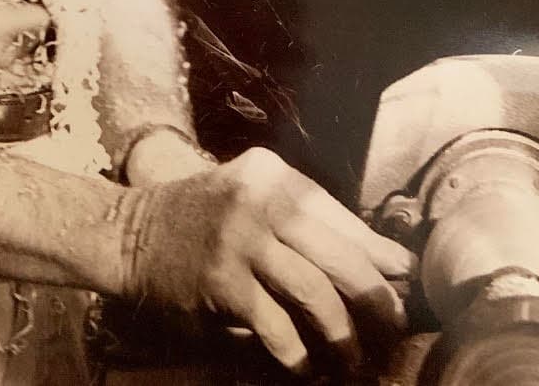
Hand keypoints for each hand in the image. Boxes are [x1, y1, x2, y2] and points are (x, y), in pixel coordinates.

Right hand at [122, 147, 415, 374]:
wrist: (131, 234)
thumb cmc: (203, 218)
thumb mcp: (251, 198)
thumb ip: (307, 221)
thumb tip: (387, 263)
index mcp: (272, 173)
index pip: (343, 218)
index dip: (381, 256)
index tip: (407, 285)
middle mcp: (259, 198)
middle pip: (340, 256)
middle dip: (376, 300)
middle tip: (393, 328)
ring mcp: (239, 239)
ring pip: (316, 294)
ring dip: (342, 336)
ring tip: (353, 358)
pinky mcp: (222, 282)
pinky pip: (279, 328)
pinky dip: (299, 354)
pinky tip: (305, 366)